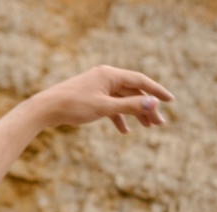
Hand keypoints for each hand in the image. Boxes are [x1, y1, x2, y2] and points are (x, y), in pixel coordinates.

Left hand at [38, 64, 173, 133]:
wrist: (46, 109)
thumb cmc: (74, 106)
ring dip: (135, 114)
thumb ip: (129, 107)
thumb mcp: (104, 108)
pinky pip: (110, 106)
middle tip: (160, 124)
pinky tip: (124, 131)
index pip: (140, 81)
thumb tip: (152, 105)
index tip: (170, 101)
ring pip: (122, 100)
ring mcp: (98, 87)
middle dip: (147, 108)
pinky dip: (118, 117)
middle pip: (133, 92)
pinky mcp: (91, 98)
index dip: (156, 92)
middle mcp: (106, 77)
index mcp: (110, 75)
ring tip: (147, 128)